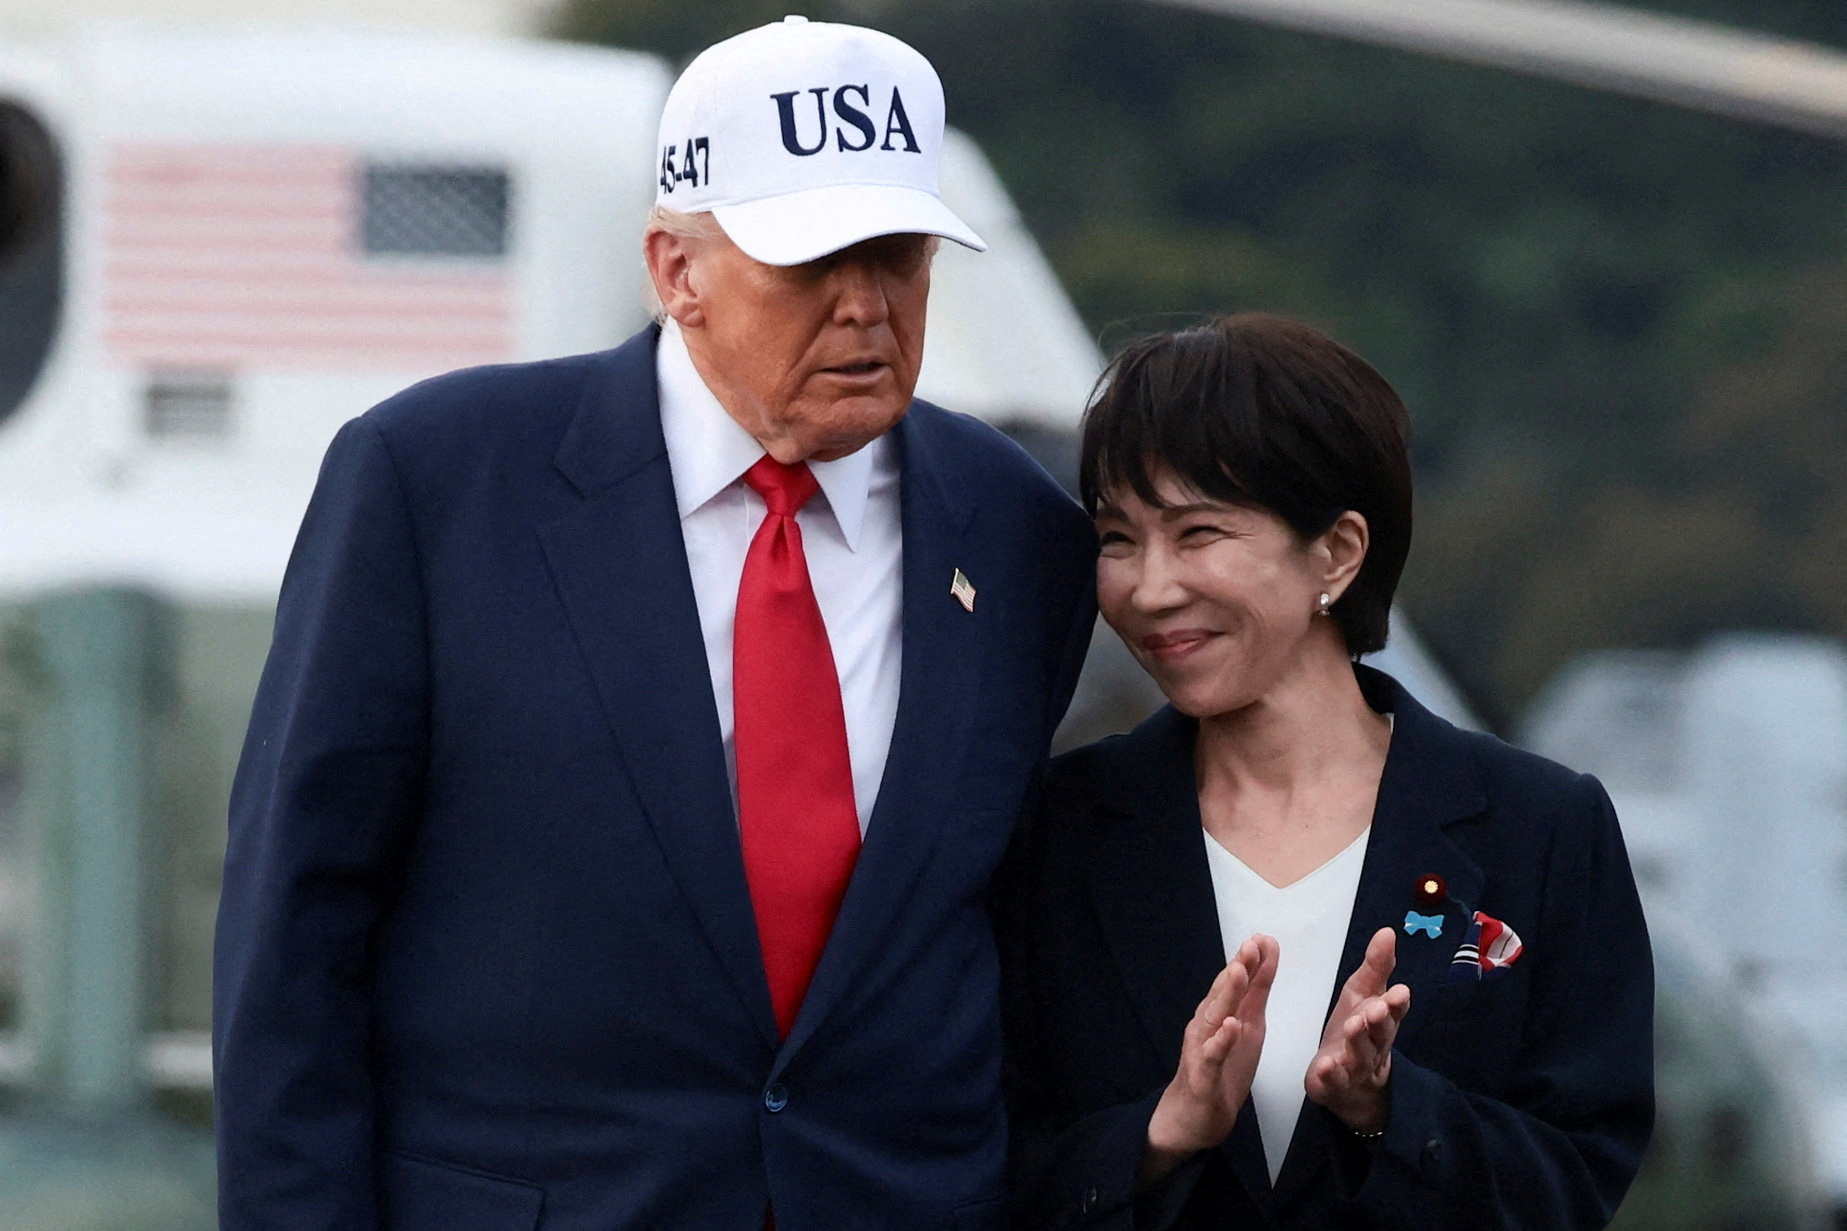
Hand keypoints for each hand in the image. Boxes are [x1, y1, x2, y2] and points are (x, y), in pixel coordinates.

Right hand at [1141, 934, 1277, 1183]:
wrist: (1192, 1116)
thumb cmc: (1220, 1070)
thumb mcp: (1245, 1028)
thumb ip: (1253, 995)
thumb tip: (1263, 959)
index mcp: (1220, 1014)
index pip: (1236, 984)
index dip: (1250, 962)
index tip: (1265, 938)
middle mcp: (1207, 1026)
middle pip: (1223, 994)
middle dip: (1238, 968)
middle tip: (1251, 944)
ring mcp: (1202, 1049)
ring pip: (1214, 1018)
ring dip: (1227, 994)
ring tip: (1239, 972)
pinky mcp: (1203, 1076)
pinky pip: (1211, 1056)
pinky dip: (1220, 1040)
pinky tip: (1230, 1026)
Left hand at [1305, 927, 1409, 1133]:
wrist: (1350, 1084)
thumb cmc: (1356, 1031)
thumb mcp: (1363, 995)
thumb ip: (1376, 966)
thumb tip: (1387, 932)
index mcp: (1380, 1021)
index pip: (1393, 1010)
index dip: (1397, 1003)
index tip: (1400, 991)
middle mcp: (1373, 1045)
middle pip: (1381, 1034)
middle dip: (1381, 1021)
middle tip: (1378, 1009)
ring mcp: (1355, 1067)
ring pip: (1360, 1055)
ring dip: (1358, 1041)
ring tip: (1353, 1026)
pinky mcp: (1334, 1084)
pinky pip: (1334, 1080)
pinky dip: (1331, 1074)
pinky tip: (1325, 1065)